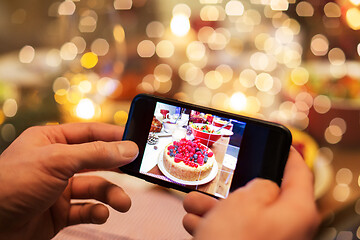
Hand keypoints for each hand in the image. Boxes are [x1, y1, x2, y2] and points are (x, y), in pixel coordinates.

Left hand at [0, 123, 138, 239]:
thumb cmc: (10, 184)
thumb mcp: (57, 161)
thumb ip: (96, 154)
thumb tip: (128, 148)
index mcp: (51, 141)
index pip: (90, 133)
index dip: (113, 136)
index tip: (137, 141)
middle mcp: (57, 163)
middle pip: (96, 160)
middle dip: (116, 167)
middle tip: (137, 170)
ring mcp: (58, 188)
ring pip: (94, 187)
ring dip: (111, 195)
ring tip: (123, 204)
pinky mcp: (59, 212)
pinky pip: (85, 210)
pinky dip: (96, 212)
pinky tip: (101, 214)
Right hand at [183, 147, 319, 239]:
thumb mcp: (247, 201)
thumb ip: (260, 185)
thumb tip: (264, 186)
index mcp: (297, 212)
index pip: (300, 174)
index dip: (290, 155)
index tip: (283, 144)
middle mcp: (286, 229)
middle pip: (263, 196)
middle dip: (234, 187)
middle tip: (221, 177)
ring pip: (242, 216)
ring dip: (215, 208)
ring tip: (192, 202)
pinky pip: (233, 232)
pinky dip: (213, 225)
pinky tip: (193, 220)